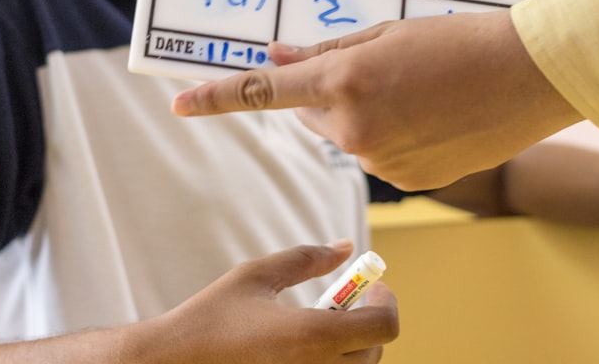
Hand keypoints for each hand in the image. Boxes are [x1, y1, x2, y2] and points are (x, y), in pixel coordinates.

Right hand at [143, 241, 398, 363]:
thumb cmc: (212, 318)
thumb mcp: (257, 276)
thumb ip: (306, 258)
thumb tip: (346, 246)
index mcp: (312, 337)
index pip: (385, 326)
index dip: (386, 302)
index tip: (373, 287)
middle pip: (374, 351)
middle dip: (366, 323)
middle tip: (342, 304)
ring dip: (349, 348)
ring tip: (316, 328)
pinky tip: (299, 352)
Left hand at [173, 11, 581, 188]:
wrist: (528, 75)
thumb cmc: (458, 40)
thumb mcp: (385, 34)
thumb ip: (324, 54)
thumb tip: (276, 60)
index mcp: (345, 81)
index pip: (263, 93)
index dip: (216, 97)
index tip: (179, 103)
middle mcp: (354, 128)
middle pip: (313, 114)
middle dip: (330, 94)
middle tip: (381, 71)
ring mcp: (381, 161)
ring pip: (347, 136)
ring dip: (364, 117)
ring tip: (419, 92)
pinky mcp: (408, 181)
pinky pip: (380, 156)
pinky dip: (393, 139)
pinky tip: (432, 118)